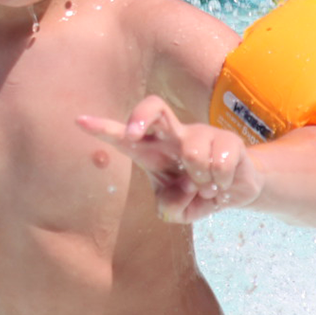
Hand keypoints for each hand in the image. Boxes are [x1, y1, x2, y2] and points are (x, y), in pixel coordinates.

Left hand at [77, 95, 261, 223]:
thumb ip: (172, 206)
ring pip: (192, 152)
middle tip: (132, 134)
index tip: (78, 121)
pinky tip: (223, 183)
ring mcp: (200, 133)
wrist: (237, 189)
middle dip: (139, 116)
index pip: (123, 133)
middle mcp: (173, 134)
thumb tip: (180, 194)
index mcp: (152, 148)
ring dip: (201, 180)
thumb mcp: (179, 208)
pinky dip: (220, 183)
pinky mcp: (228, 139)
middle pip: (153, 106)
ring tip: (207, 186)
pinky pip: (219, 164)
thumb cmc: (195, 192)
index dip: (101, 128)